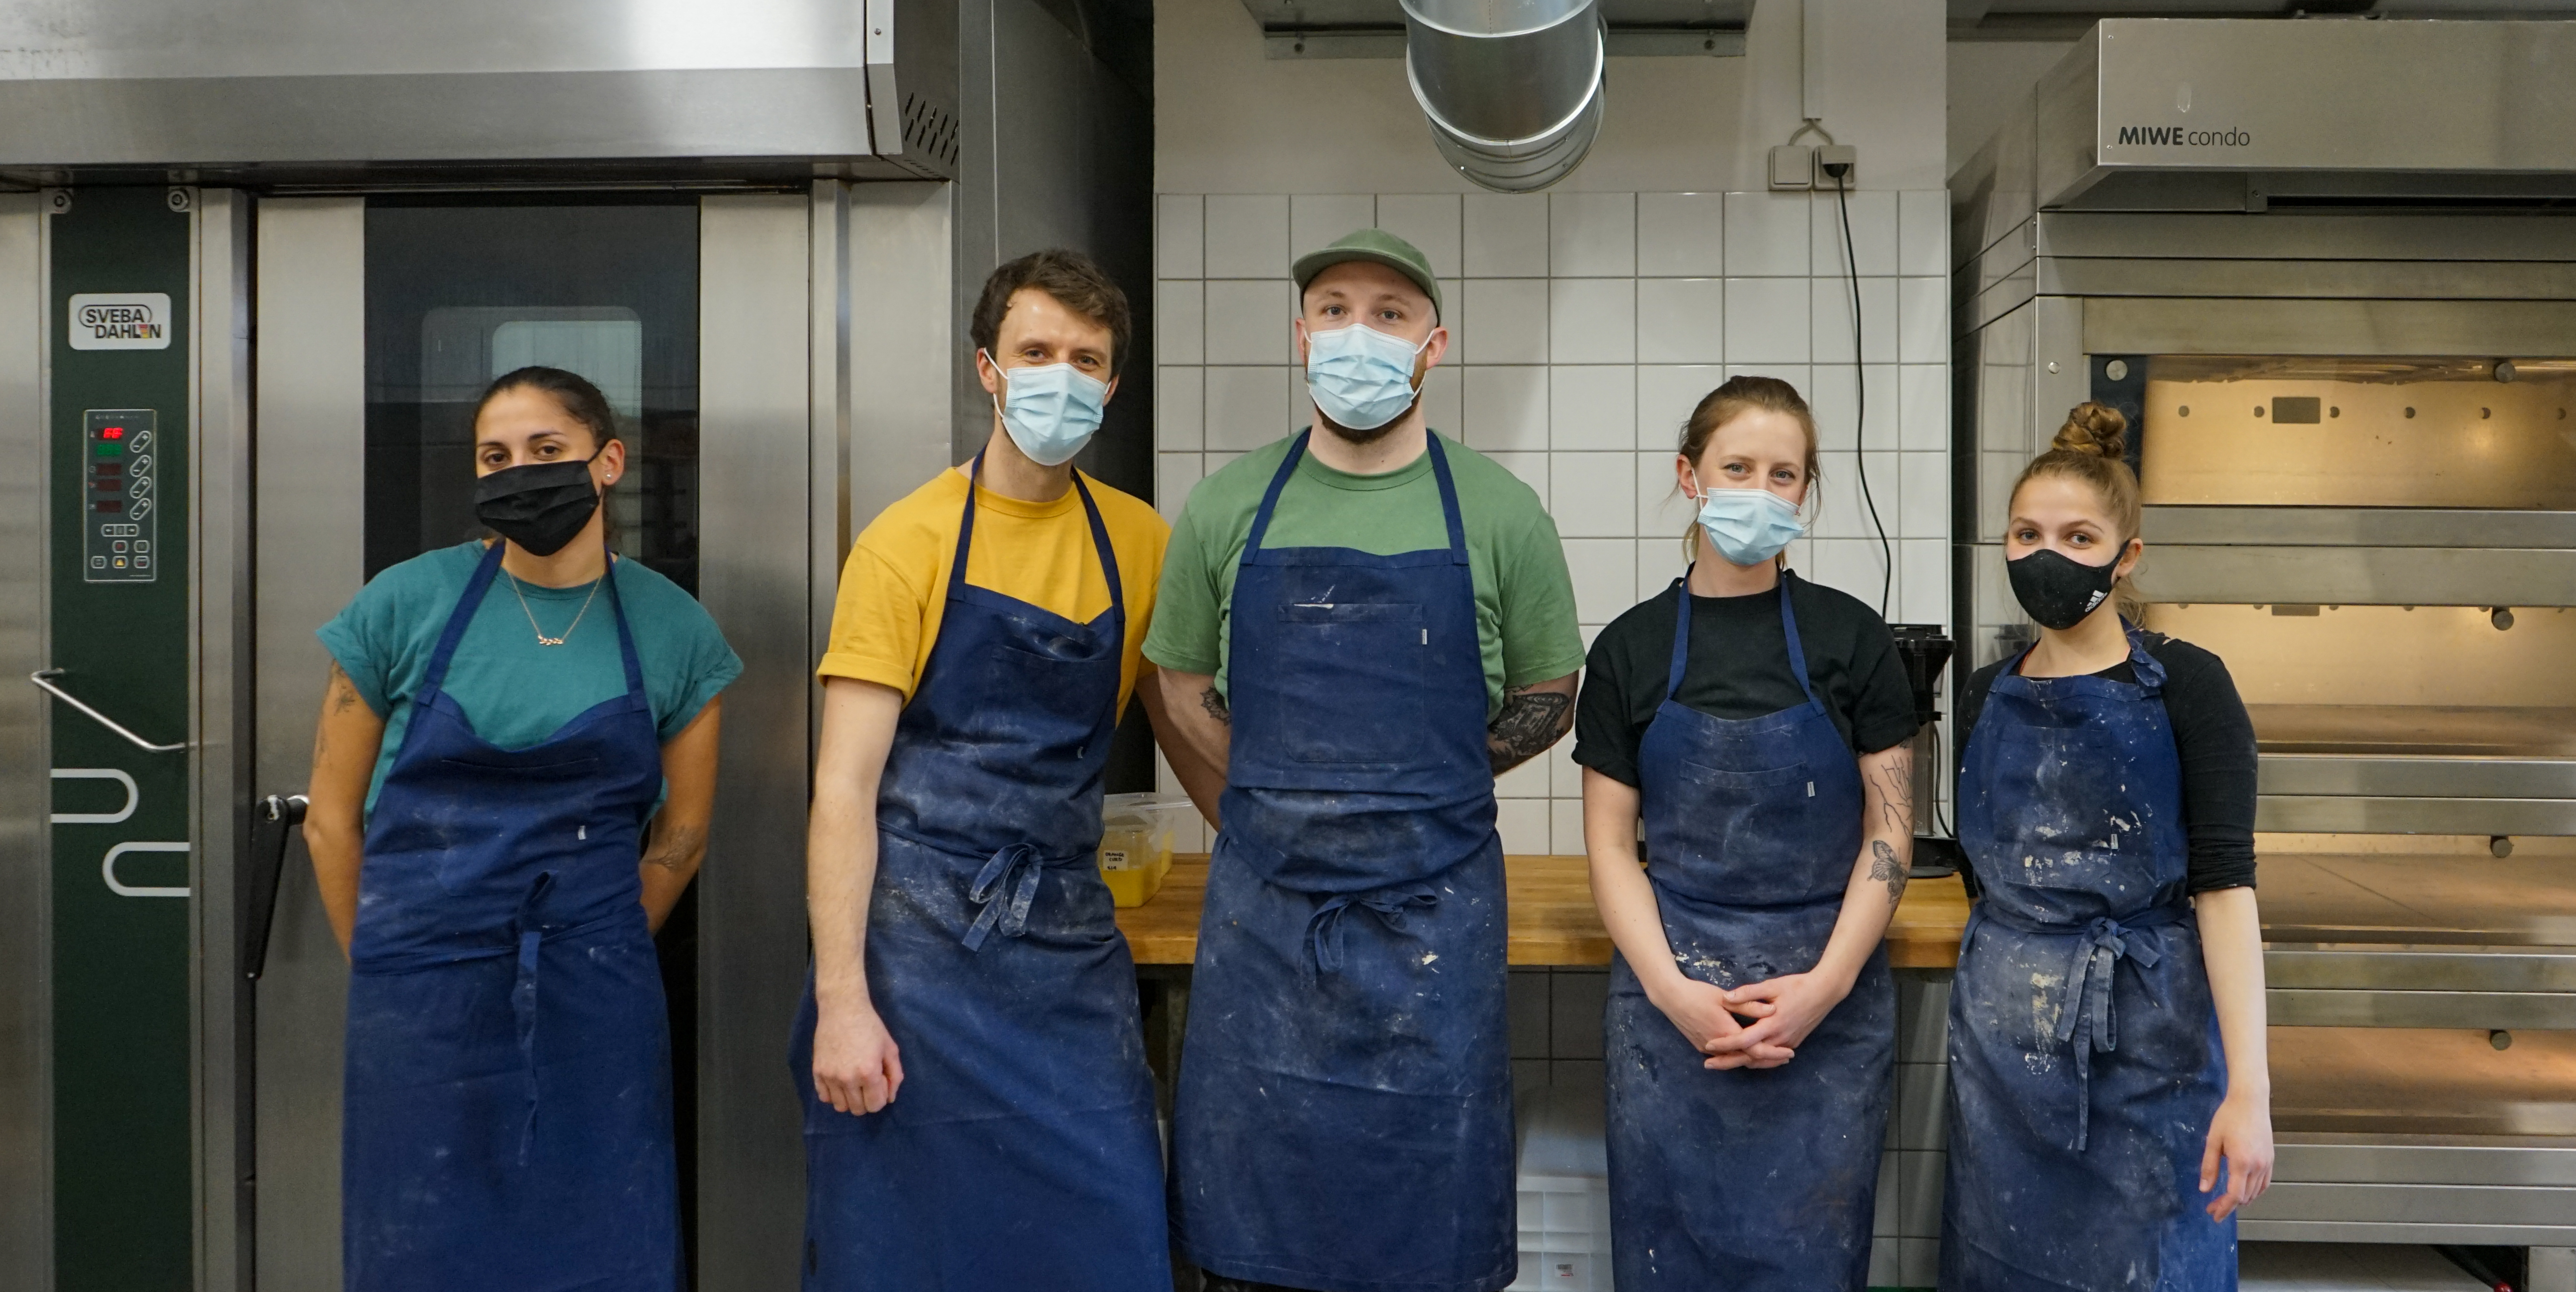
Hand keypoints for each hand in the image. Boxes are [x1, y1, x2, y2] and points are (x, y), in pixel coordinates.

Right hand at [811, 1000, 904, 1115]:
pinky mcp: (817, 1072)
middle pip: (857, 1109)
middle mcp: (847, 1079)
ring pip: (840, 1106)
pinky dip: (833, 1094)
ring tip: (853, 1083)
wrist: (842, 1009)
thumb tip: (890, 1098)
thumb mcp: (890, 1049)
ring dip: (849, 1099)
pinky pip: (824, 1097)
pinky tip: (839, 1081)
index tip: (879, 1083)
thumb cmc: (870, 1027)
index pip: (875, 1106)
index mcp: (868, 1073)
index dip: (880, 1097)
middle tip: (867, 1082)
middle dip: (866, 1100)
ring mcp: (830, 1077)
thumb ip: (895, 1075)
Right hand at [1648, 974, 1790, 1069]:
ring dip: (1755, 1060)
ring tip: (1773, 1058)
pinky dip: (1740, 1057)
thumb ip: (1749, 1005)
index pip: (1755, 1049)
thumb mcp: (1724, 997)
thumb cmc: (1698, 994)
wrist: (1671, 998)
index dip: (1774, 1052)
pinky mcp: (1702, 1047)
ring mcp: (1708, 1049)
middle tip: (1786, 1058)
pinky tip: (1750, 1053)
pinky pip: (1726, 1057)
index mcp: (1727, 1032)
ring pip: (1736, 1060)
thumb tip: (1773, 1010)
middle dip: (1768, 1060)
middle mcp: (1719, 1046)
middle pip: (1748, 1060)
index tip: (1789, 1052)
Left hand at [1715, 971, 1852, 1067]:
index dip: (1725, 1043)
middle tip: (1708, 1064)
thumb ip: (1748, 993)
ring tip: (1722, 1063)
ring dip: (1742, 1063)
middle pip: (1750, 1056)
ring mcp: (1788, 1043)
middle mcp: (1780, 1038)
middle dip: (1728, 1061)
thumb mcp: (1771, 986)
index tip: (1709, 1045)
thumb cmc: (1797, 986)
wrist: (1825, 992)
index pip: (1744, 1039)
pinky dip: (1758, 1061)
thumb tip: (1726, 998)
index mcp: (1772, 1024)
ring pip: (1761, 1060)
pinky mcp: (1793, 1043)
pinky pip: (1772, 1058)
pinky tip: (1747, 1060)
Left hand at [2199, 1088, 2273, 1220]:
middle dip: (2228, 1206)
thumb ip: (2209, 1166)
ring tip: (2225, 1202)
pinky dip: (2254, 1192)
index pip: (2234, 1195)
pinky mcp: (2271, 1159)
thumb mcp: (2213, 1141)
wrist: (2250, 1101)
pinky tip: (2244, 1192)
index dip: (2223, 1208)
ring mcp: (2267, 1163)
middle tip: (2213, 1208)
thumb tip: (2204, 1190)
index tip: (2212, 1214)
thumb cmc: (2228, 1118)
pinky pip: (2264, 1183)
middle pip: (2245, 1197)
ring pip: (2256, 1192)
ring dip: (2241, 1200)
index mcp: (2242, 1163)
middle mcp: (2258, 1166)